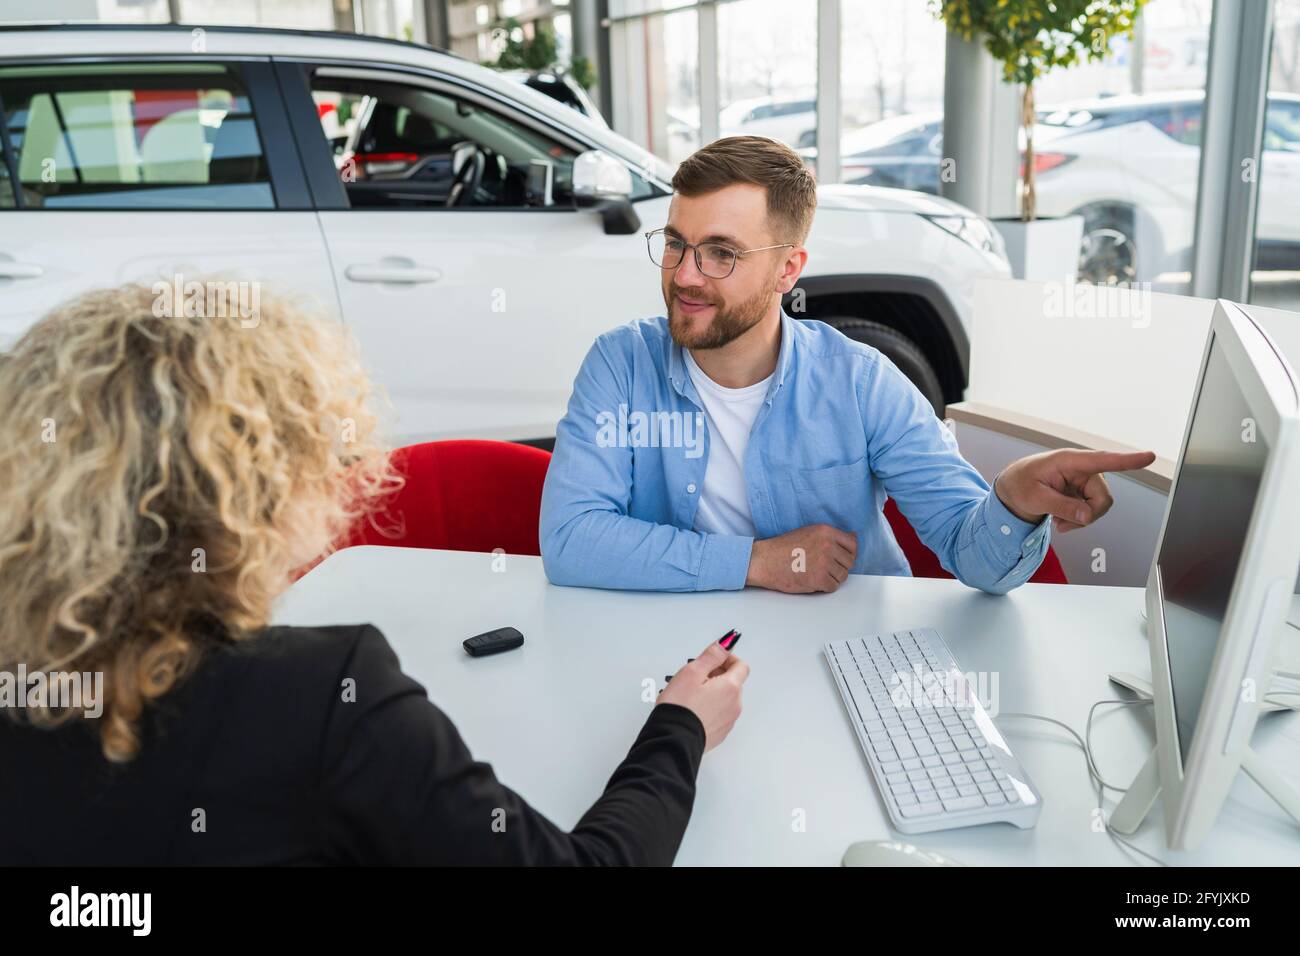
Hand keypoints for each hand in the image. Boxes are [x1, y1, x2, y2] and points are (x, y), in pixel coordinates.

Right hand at [657, 639, 748, 751]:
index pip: (740, 665)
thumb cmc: (680, 707)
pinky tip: (693, 709)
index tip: (713, 660)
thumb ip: (712, 654)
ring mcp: (728, 720)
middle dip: (716, 676)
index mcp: (730, 687)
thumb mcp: (692, 671)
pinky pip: (719, 714)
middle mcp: (734, 704)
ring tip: (690, 695)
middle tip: (695, 677)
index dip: (727, 659)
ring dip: (712, 692)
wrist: (673, 740)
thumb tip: (728, 642)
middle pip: (732, 682)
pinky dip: (710, 708)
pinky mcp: (719, 732)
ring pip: (725, 699)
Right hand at [746, 523, 857, 592]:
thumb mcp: (809, 532)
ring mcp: (823, 562)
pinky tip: (812, 580)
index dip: (848, 553)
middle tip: (824, 568)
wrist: (765, 561)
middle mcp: (827, 545)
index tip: (841, 557)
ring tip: (816, 573)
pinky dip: (824, 587)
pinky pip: (833, 586)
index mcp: (826, 531)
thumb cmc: (783, 548)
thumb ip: (831, 536)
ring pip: (842, 576)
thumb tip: (853, 537)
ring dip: (832, 578)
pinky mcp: (818, 579)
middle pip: (849, 562)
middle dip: (839, 567)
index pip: (853, 544)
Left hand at [994, 448, 1156, 532]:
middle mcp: (1083, 469)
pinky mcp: (1085, 491)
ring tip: (1057, 519)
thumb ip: (1061, 507)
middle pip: (1103, 499)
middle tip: (1061, 524)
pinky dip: (1078, 520)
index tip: (1149, 456)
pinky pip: (1092, 512)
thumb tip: (1086, 517)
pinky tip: (1061, 517)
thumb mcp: (1034, 498)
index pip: (1103, 460)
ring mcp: (1086, 480)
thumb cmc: (1021, 484)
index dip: (1127, 460)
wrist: (1014, 487)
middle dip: (1086, 516)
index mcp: (1069, 461)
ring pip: (1099, 508)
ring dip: (1080, 520)